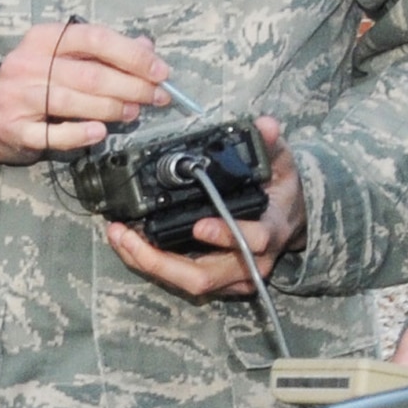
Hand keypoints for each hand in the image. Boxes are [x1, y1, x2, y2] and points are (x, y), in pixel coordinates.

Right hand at [0, 22, 170, 164]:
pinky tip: (100, 132)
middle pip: (90, 74)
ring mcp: (18, 96)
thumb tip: (147, 47)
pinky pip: (53, 134)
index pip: (95, 39)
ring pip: (75, 102)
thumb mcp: (62, 57)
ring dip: (113, 109)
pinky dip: (80, 134)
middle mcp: (27, 63)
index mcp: (43, 38)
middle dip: (131, 86)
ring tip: (134, 112)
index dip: (132, 55)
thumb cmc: (34, 82)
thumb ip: (103, 52)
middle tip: (156, 96)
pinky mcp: (15, 128)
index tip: (160, 71)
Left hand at [105, 116, 306, 300]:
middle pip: (205, 276)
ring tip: (119, 236)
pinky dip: (151, 264)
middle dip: (161, 260)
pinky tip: (127, 244)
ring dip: (148, 263)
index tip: (199, 225)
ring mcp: (233, 277)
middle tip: (128, 235)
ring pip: (188, 282)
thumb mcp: (280, 164)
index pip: (253, 240)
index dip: (225, 236)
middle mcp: (252, 262)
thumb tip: (265, 125)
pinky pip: (180, 280)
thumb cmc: (280, 192)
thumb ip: (269, 145)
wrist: (289, 220)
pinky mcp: (217, 282)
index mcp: (270, 230)